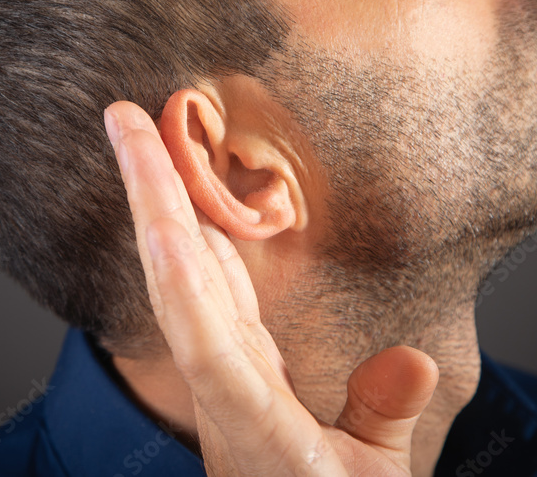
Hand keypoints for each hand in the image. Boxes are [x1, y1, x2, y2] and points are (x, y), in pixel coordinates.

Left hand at [104, 100, 438, 475]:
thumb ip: (383, 416)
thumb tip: (413, 360)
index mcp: (247, 417)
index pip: (201, 331)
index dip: (178, 261)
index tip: (156, 197)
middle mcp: (220, 383)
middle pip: (175, 279)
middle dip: (149, 194)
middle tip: (123, 118)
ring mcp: (220, 368)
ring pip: (183, 274)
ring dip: (163, 202)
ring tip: (145, 136)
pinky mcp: (232, 362)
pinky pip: (205, 287)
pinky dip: (195, 235)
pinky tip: (187, 198)